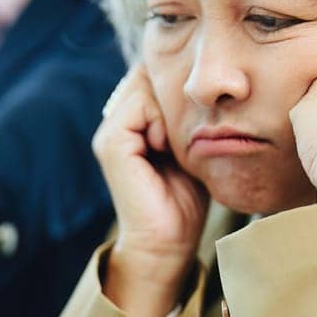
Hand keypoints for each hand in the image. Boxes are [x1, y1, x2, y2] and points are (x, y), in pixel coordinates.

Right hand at [92, 64, 208, 316]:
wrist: (167, 242)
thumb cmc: (185, 201)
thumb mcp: (191, 148)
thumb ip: (186, 117)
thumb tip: (206, 86)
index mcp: (132, 123)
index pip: (153, 75)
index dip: (177, 83)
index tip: (198, 115)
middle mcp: (116, 124)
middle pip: (147, 74)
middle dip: (173, 92)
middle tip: (190, 128)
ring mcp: (110, 133)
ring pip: (143, 86)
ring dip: (168, 107)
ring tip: (174, 142)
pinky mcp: (111, 144)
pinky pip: (139, 107)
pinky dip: (160, 120)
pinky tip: (166, 147)